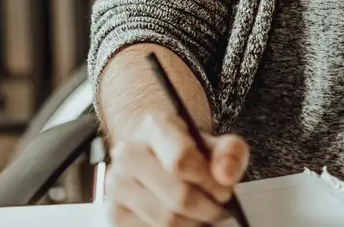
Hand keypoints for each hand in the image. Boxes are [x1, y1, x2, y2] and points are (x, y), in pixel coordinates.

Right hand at [104, 111, 250, 226]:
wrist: (155, 156)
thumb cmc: (187, 151)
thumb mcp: (215, 143)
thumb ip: (229, 153)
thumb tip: (225, 176)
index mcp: (155, 127)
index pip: (181, 160)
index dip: (209, 182)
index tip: (224, 191)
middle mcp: (128, 153)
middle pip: (177, 197)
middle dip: (207, 210)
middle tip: (219, 210)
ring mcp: (117, 184)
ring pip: (165, 220)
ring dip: (193, 224)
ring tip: (203, 216)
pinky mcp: (114, 211)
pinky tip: (184, 221)